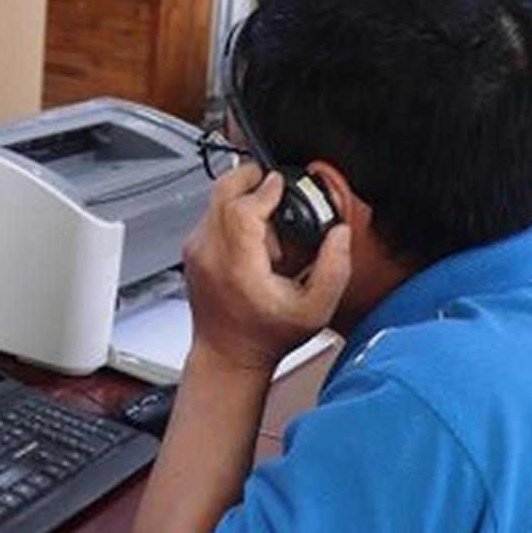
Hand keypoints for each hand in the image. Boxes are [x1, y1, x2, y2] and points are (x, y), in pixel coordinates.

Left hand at [182, 165, 352, 373]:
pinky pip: (209, 217)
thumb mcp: (315, 310)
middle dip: (248, 177)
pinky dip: (230, 214)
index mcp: (238, 265)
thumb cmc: (267, 336)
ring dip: (240, 198)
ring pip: (213, 202)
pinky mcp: (192, 253)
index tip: (281, 183)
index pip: (242, 207)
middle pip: (221, 192)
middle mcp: (210, 253)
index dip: (265, 188)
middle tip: (271, 180)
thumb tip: (339, 233)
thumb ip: (334, 269)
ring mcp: (196, 252)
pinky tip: (251, 235)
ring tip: (265, 219)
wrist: (228, 355)